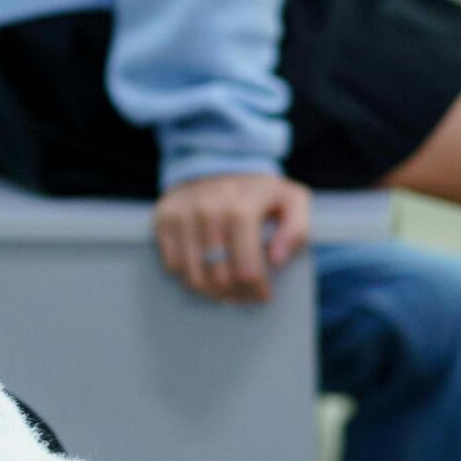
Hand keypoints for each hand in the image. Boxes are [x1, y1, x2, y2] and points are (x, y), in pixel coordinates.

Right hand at [153, 171, 310, 303]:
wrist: (219, 165)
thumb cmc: (260, 194)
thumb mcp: (292, 202)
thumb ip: (297, 230)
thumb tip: (276, 259)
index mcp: (242, 205)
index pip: (246, 266)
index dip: (256, 287)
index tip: (263, 294)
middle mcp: (207, 208)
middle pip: (220, 276)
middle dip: (237, 293)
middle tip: (245, 296)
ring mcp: (182, 214)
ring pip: (194, 276)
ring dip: (213, 292)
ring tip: (227, 291)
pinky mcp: (163, 219)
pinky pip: (173, 265)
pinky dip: (190, 276)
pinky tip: (207, 272)